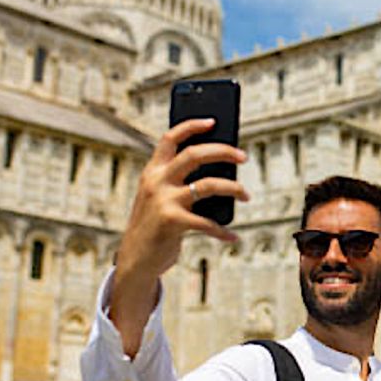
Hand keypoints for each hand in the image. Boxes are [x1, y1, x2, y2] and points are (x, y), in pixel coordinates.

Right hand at [110, 118, 247, 356]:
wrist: (135, 259)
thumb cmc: (155, 225)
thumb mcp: (161, 198)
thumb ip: (181, 184)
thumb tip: (222, 171)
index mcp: (152, 171)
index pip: (171, 138)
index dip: (192, 126)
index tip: (213, 121)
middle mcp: (157, 182)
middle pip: (195, 154)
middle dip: (223, 151)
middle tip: (243, 155)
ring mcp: (164, 201)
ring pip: (208, 185)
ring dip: (233, 188)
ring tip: (246, 195)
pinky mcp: (172, 222)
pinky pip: (208, 223)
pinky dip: (223, 231)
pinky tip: (233, 236)